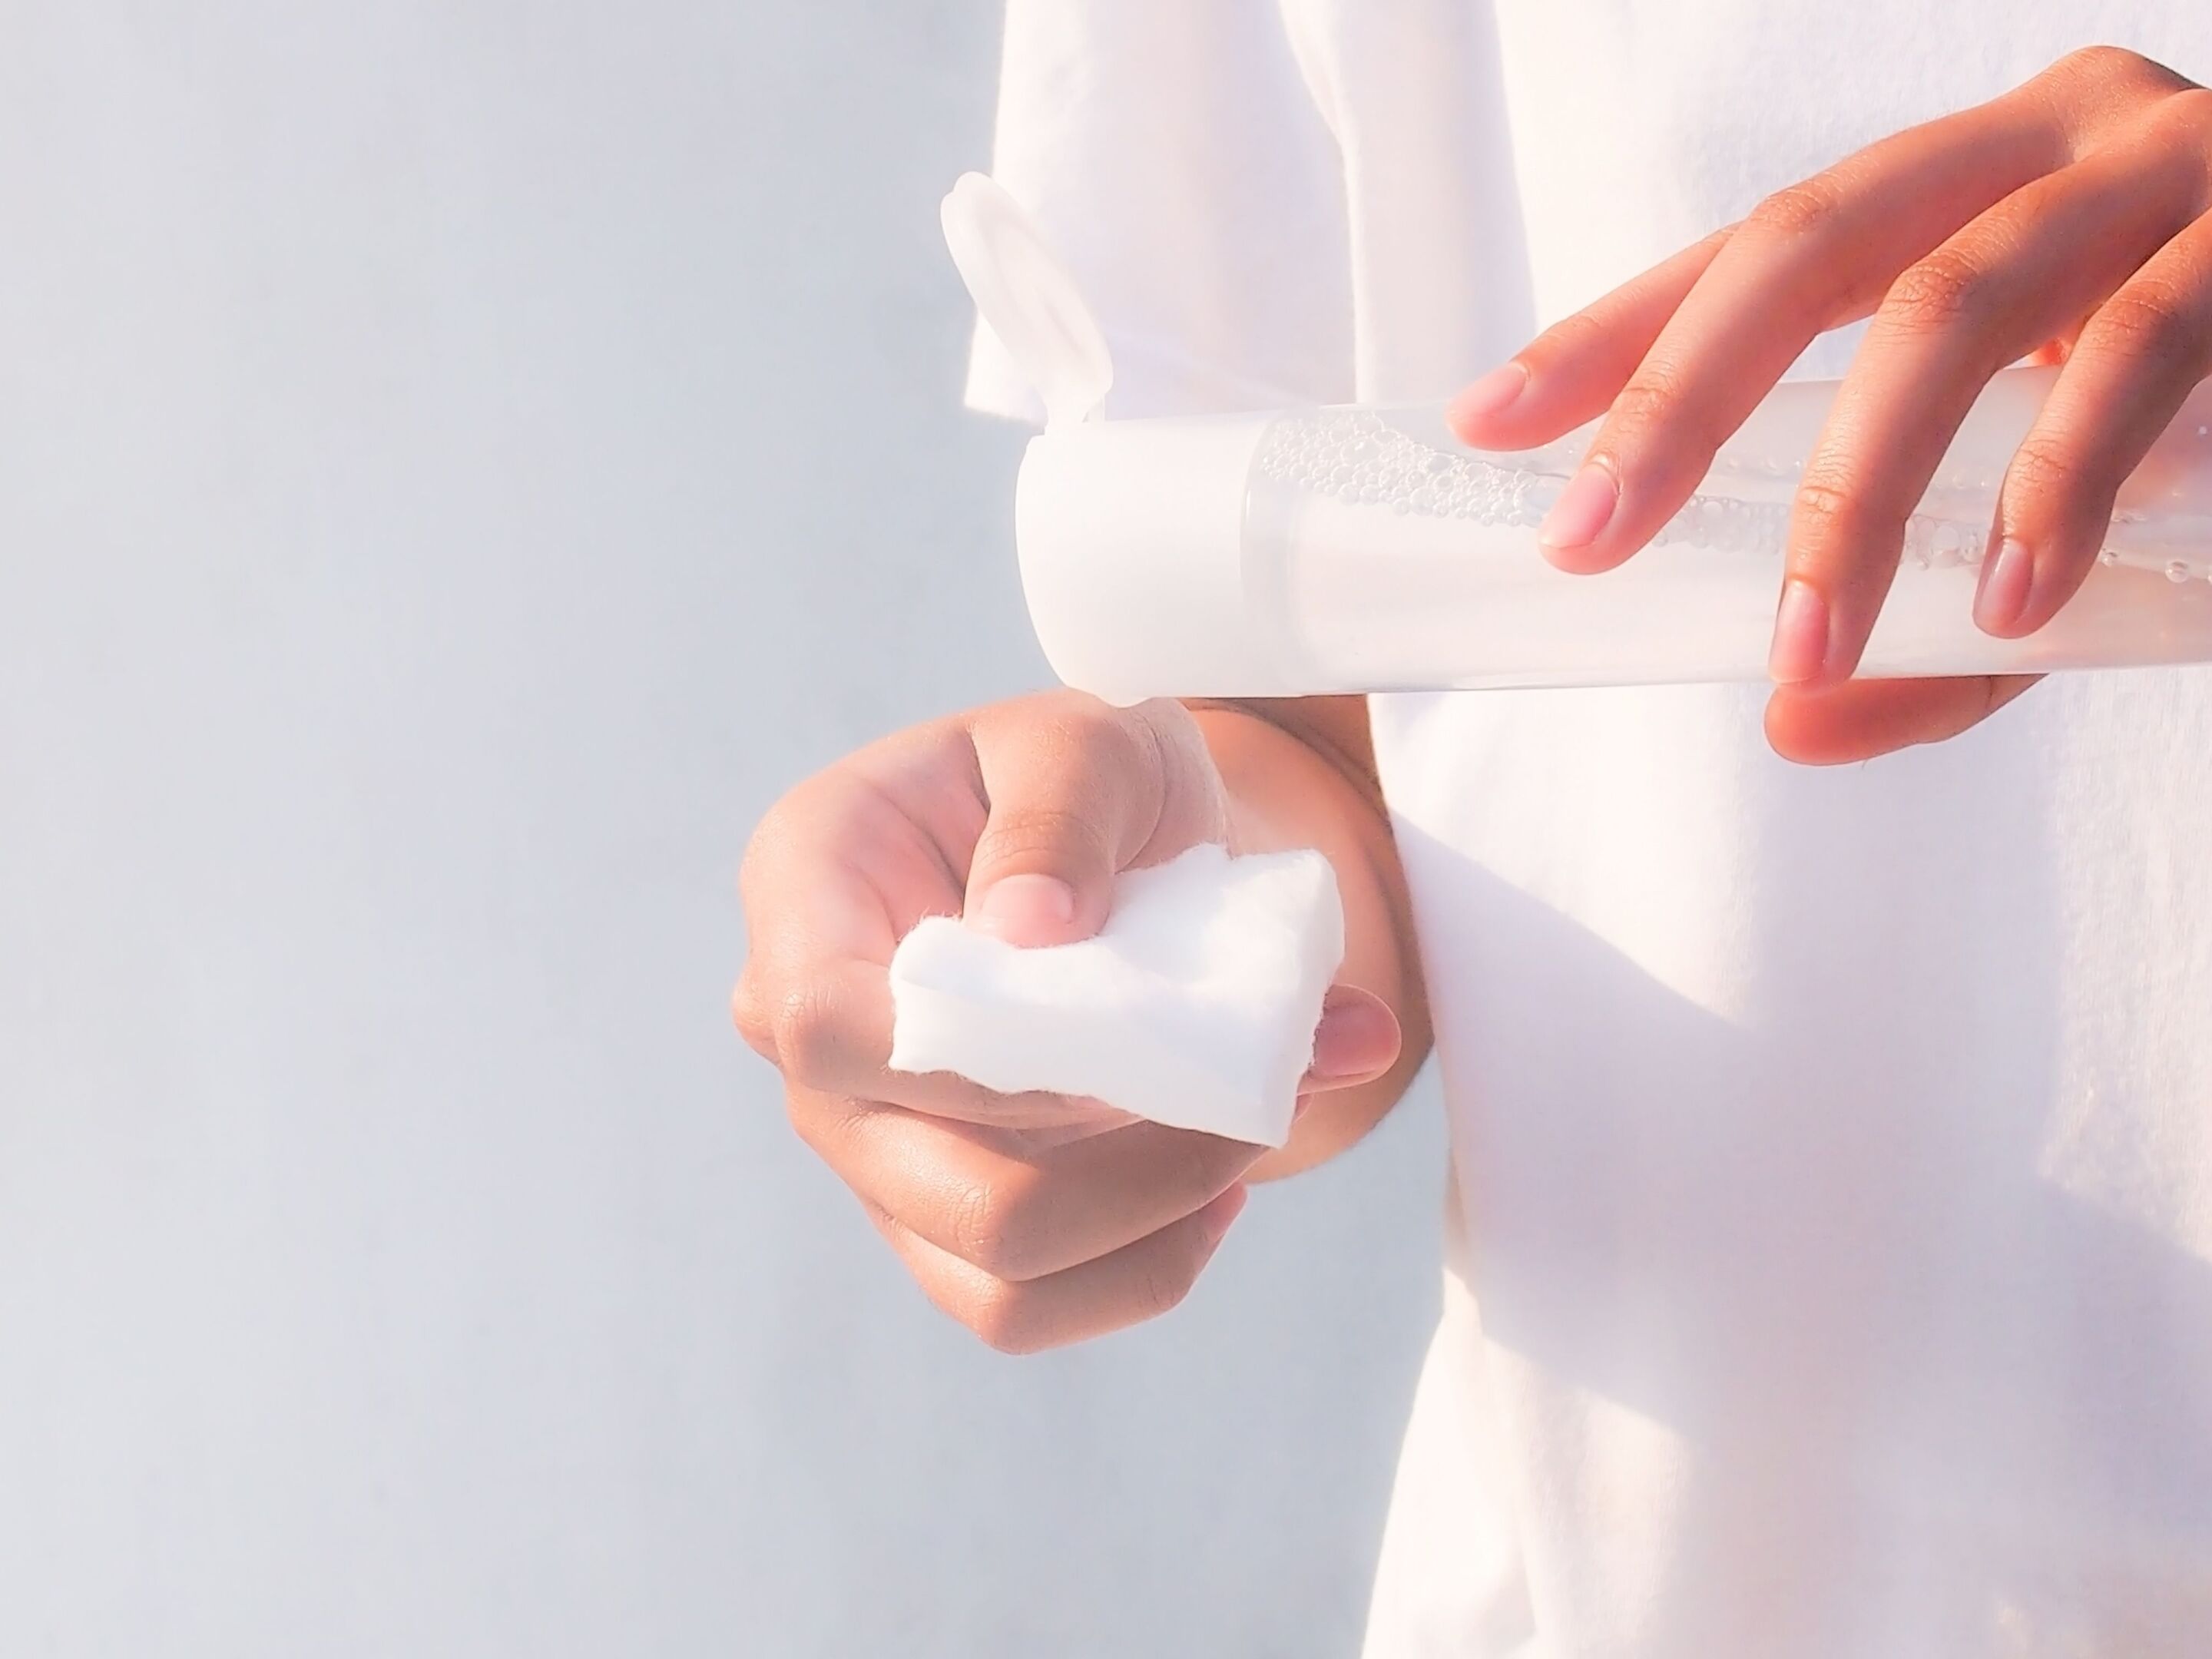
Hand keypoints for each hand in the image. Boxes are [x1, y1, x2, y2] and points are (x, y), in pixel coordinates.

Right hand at [732, 693, 1400, 1352]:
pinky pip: (1026, 1306)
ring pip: (988, 1280)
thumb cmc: (1083, 779)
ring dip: (1146, 1233)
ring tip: (1246, 1140)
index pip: (829, 1026)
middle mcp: (810, 1043)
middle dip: (1114, 1170)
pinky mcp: (940, 1213)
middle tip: (1248, 1103)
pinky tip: (1213, 1193)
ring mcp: (871, 1142)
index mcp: (804, 894)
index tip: (1131, 1033)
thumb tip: (1035, 930)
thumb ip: (1063, 812)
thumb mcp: (1089, 739)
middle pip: (923, 1184)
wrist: (1110, 842)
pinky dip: (1141, 1269)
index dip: (982, 1062)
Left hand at [1449, 45, 2211, 762]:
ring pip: (1963, 302)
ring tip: (1808, 636)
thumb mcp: (2053, 518)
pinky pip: (2148, 348)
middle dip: (1682, 396)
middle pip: (1815, 244)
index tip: (1490, 425)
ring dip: (1862, 487)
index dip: (1617, 334)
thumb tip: (1794, 721)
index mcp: (1970, 184)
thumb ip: (1934, 626)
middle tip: (1587, 535)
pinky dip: (2059, 483)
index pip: (1752, 250)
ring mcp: (2169, 168)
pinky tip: (2002, 599)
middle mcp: (2049, 141)